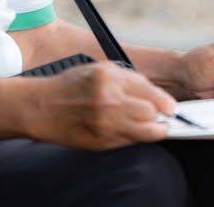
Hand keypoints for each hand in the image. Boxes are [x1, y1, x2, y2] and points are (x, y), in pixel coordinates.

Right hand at [25, 62, 175, 149]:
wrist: (42, 107)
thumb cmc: (71, 86)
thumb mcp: (100, 70)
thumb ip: (128, 81)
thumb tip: (155, 96)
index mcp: (110, 79)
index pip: (150, 93)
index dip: (165, 103)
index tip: (171, 108)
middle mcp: (109, 101)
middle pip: (151, 114)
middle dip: (159, 116)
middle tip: (162, 116)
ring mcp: (106, 124)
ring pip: (145, 132)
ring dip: (152, 129)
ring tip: (152, 126)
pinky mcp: (101, 141)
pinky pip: (129, 142)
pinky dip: (134, 137)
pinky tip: (128, 130)